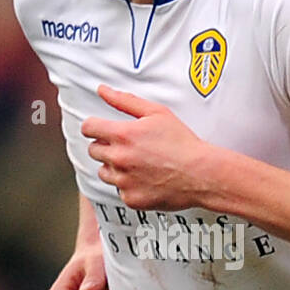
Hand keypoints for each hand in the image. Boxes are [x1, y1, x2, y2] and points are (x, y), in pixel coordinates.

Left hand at [81, 85, 210, 210]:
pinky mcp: (131, 198)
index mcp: (123, 135)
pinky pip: (119, 190)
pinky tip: (145, 178)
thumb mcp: (156, 113)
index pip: (88, 128)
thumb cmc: (182, 143)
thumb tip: (103, 91)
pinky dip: (128, 185)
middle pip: (93, 151)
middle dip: (106, 146)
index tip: (100, 129)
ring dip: (115, 167)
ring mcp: (124, 181)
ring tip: (138, 163)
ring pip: (104, 172)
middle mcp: (119, 159)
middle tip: (127, 146)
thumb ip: (125, 101)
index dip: (94, 127)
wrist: (201, 174)